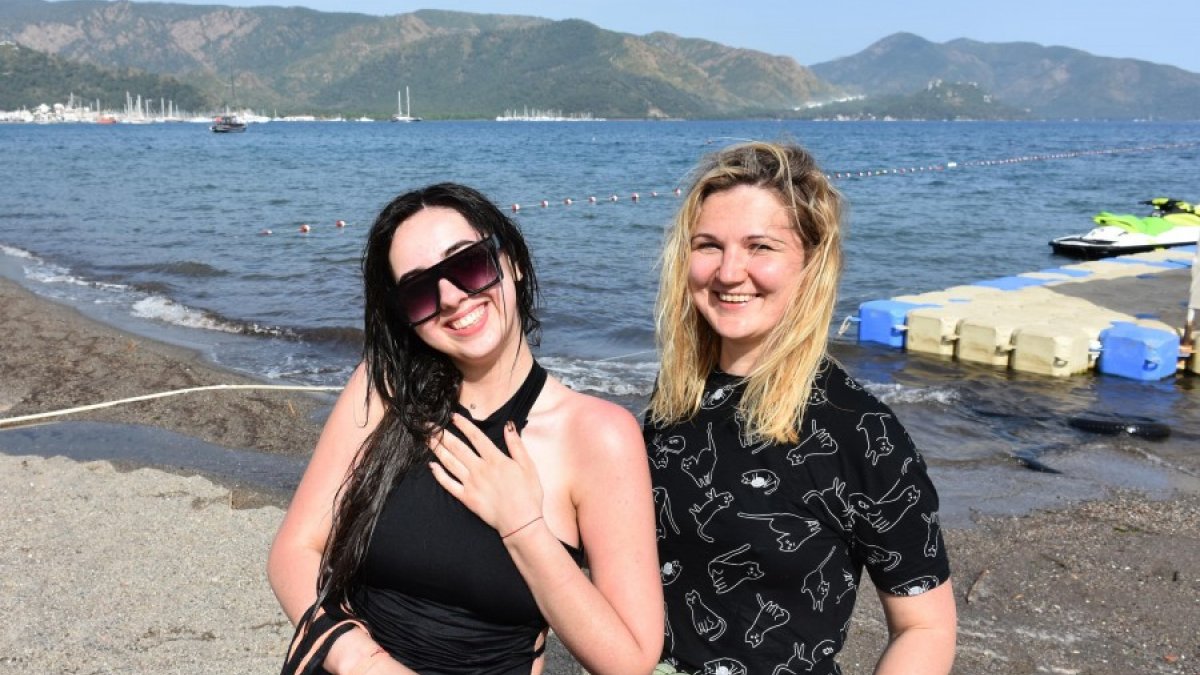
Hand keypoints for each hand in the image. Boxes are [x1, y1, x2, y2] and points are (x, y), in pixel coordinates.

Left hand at [429, 413, 543, 536]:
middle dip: (442, 434)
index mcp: (495, 459)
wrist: (521, 522)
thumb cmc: (528, 494)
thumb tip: (508, 426)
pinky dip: (439, 475)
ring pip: (450, 463)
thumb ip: (516, 445)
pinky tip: (431, 466)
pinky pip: (449, 484)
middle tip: (430, 425)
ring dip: (437, 449)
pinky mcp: (466, 498)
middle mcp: (479, 469)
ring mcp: (471, 484)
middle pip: (457, 447)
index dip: (463, 424)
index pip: (476, 436)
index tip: (453, 417)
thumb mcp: (528, 466)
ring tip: (427, 439)